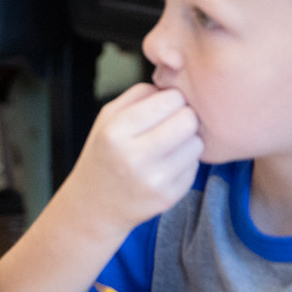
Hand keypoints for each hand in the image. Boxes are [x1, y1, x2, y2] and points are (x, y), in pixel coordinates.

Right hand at [62, 84, 202, 232]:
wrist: (95, 205)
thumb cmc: (105, 153)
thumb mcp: (107, 118)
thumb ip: (139, 94)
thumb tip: (174, 86)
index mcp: (116, 131)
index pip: (169, 99)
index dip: (172, 99)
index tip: (164, 107)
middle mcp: (134, 156)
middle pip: (188, 121)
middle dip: (184, 117)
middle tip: (173, 124)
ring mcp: (153, 180)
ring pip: (197, 144)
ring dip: (188, 141)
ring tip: (169, 145)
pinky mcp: (168, 197)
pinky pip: (195, 167)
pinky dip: (185, 162)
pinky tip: (167, 165)